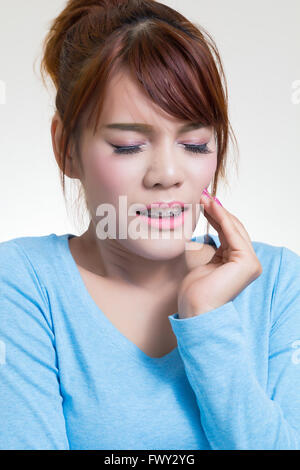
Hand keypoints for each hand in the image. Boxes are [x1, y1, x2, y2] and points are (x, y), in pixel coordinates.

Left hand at [178, 191, 262, 317]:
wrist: (195, 309)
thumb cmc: (195, 291)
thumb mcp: (202, 260)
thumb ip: (209, 245)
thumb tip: (203, 226)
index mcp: (238, 263)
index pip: (228, 233)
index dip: (216, 216)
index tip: (202, 202)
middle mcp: (248, 262)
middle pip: (233, 229)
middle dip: (217, 211)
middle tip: (202, 195)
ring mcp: (251, 263)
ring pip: (234, 229)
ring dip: (218, 211)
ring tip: (203, 198)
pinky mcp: (248, 263)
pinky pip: (233, 235)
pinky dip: (222, 219)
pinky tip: (210, 207)